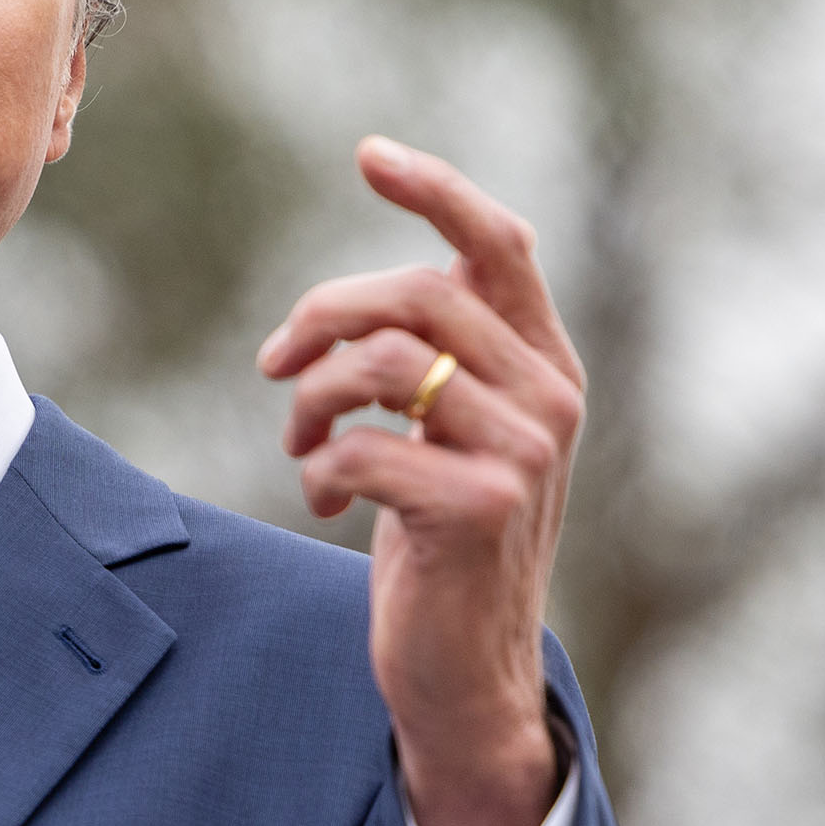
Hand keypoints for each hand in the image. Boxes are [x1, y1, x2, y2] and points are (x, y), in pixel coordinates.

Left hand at [256, 137, 582, 825]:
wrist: (465, 669)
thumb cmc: (441, 542)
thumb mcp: (449, 436)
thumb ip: (434, 364)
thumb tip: (347, 309)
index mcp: (545, 364)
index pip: (500, 244)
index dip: (434, 190)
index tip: (368, 156)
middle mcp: (549, 398)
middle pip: (416, 295)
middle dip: (322, 318)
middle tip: (275, 364)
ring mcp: (525, 454)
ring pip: (383, 363)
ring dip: (312, 398)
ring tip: (300, 444)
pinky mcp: (482, 509)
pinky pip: (364, 446)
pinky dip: (322, 466)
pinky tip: (328, 499)